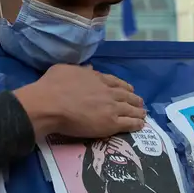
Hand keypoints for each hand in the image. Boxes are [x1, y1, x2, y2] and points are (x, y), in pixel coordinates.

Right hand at [14, 64, 145, 137]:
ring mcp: (111, 107)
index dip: (123, 86)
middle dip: (134, 98)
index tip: (129, 89)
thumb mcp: (64, 69)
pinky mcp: (111, 123)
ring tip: (143, 114)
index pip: (115, 81)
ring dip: (138, 111)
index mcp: (96, 77)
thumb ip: (79, 69)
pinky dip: (136, 123)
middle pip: (126, 94)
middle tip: (140, 102)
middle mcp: (107, 91)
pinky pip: (128, 123)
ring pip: (130, 109)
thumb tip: (89, 67)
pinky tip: (141, 125)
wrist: (50, 104)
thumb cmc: (51, 87)